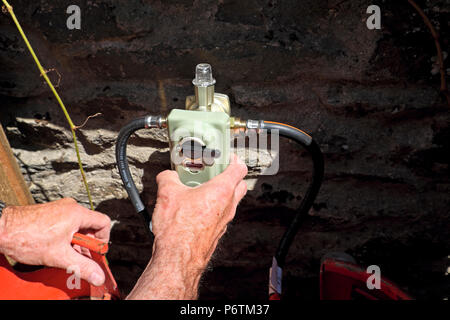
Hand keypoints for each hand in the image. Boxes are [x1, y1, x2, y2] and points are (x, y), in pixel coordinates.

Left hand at [0, 198, 110, 285]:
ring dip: (74, 242)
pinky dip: (65, 237)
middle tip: (79, 257)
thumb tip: (98, 275)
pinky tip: (55, 248)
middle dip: (86, 244)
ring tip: (63, 254)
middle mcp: (70, 208)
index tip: (95, 252)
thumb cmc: (26, 236)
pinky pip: (67, 224)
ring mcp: (60, 209)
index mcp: (77, 214)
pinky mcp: (51, 213)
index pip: (104, 223)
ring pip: (77, 226)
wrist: (2, 229)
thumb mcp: (59, 256)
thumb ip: (82, 266)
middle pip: (90, 226)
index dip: (103, 240)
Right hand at [152, 153, 247, 267]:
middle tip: (215, 172)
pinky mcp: (217, 233)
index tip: (227, 156)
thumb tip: (167, 176)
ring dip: (220, 193)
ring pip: (230, 202)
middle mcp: (228, 206)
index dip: (235, 159)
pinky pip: (220, 215)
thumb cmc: (178, 230)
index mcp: (221, 191)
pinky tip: (194, 209)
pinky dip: (212, 209)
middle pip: (240, 185)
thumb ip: (168, 178)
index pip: (239, 169)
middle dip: (231, 176)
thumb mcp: (167, 194)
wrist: (178, 258)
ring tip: (200, 190)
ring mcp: (224, 221)